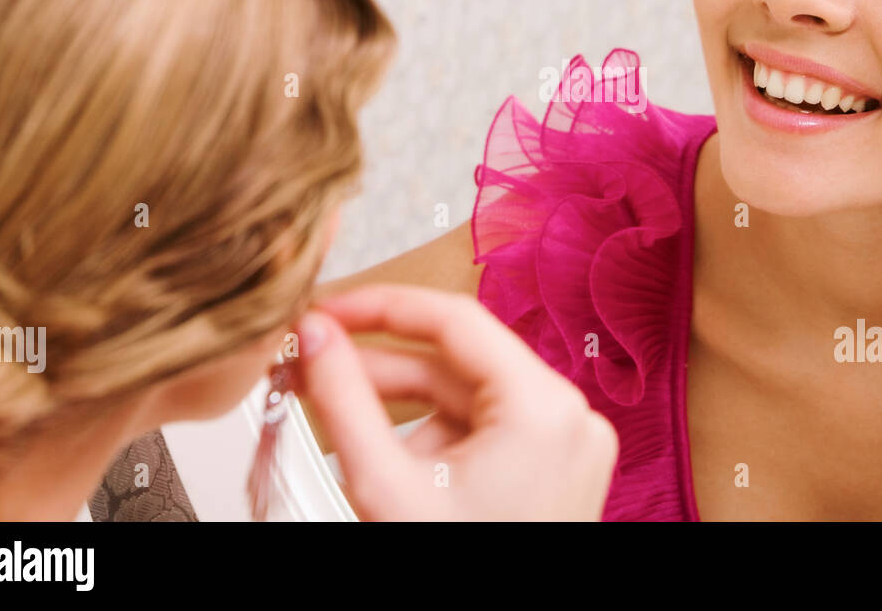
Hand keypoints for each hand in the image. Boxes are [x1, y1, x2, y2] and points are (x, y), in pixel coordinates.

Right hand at [289, 283, 617, 520]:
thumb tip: (315, 336)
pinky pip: (485, 429)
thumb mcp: (385, 485)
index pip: (454, 318)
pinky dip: (435, 437)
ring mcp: (568, 443)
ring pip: (467, 398)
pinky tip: (390, 461)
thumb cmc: (461, 575)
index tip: (328, 310)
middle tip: (312, 365)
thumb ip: (344, 400)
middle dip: (380, 369)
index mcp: (544, 407)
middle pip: (457, 363)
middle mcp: (569, 416)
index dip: (380, 306)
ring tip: (338, 427)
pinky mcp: (557, 467)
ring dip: (401, 408)